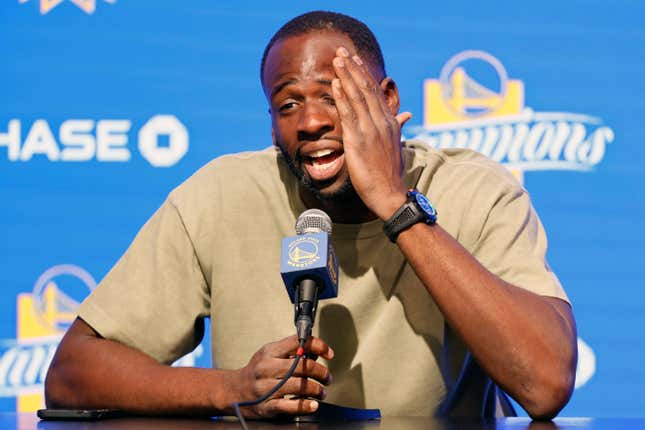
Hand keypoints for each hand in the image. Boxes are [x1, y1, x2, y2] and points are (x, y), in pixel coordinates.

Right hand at [234, 335, 333, 417]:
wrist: (234, 391)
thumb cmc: (257, 371)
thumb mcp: (270, 354)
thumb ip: (292, 352)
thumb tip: (317, 353)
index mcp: (270, 352)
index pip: (298, 342)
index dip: (318, 345)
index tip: (329, 353)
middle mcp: (267, 367)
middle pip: (302, 365)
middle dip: (321, 372)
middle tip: (327, 377)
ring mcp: (266, 387)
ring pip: (299, 385)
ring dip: (316, 389)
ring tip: (321, 391)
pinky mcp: (267, 406)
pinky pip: (289, 406)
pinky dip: (305, 405)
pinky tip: (312, 404)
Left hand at [331, 46, 412, 219]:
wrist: (390, 193)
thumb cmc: (391, 174)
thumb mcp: (397, 146)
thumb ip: (398, 128)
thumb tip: (406, 116)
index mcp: (390, 123)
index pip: (375, 92)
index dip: (364, 75)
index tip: (354, 61)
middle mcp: (382, 122)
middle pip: (366, 88)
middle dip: (353, 68)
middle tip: (342, 52)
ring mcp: (371, 130)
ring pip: (357, 97)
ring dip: (346, 76)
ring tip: (336, 61)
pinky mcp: (359, 141)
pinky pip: (349, 114)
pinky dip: (342, 98)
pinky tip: (335, 84)